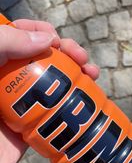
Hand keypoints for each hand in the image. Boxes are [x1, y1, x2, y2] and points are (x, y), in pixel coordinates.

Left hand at [0, 19, 99, 162]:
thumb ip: (6, 42)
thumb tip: (47, 39)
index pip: (19, 37)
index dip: (39, 31)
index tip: (55, 39)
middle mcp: (7, 82)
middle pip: (42, 59)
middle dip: (66, 53)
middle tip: (80, 57)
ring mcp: (20, 106)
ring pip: (54, 85)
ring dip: (77, 77)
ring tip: (92, 74)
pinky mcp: (29, 131)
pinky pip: (56, 116)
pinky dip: (75, 107)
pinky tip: (89, 101)